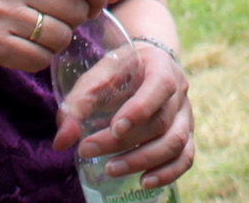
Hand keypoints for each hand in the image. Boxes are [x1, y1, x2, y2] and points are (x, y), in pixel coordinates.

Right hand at [0, 0, 123, 75]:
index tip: (96, 2)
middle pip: (75, 9)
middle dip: (72, 22)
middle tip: (51, 21)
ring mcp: (0, 12)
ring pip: (61, 37)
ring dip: (54, 43)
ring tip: (31, 34)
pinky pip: (39, 59)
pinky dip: (35, 60)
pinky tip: (18, 49)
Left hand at [56, 43, 193, 190]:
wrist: (148, 65)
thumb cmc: (120, 71)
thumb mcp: (97, 76)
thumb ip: (78, 104)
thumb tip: (62, 141)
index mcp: (161, 66)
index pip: (160, 87)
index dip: (141, 109)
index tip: (115, 127)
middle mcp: (180, 91)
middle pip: (161, 121)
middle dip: (125, 141)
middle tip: (89, 150)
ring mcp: (186, 114)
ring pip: (175, 142)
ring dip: (144, 160)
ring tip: (111, 169)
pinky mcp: (186, 134)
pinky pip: (185, 157)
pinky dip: (168, 172)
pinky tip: (144, 182)